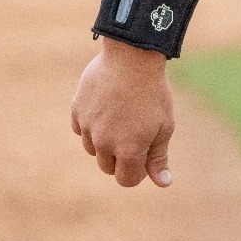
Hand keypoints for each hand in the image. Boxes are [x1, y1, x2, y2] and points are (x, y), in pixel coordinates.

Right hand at [70, 39, 175, 187]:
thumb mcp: (164, 126)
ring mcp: (88, 128)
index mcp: (128, 150)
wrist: (132, 57)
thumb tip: (164, 183)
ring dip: (105, 141)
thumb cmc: (153, 93)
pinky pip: (82, 129)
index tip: (144, 156)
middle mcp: (104, 143)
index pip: (126, 180)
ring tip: (122, 116)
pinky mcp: (77, 111)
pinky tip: (107, 107)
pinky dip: (92, 124)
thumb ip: (158, 158)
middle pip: (108, 167)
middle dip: (121, 157)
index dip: (137, 172)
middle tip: (135, 132)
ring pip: (93, 149)